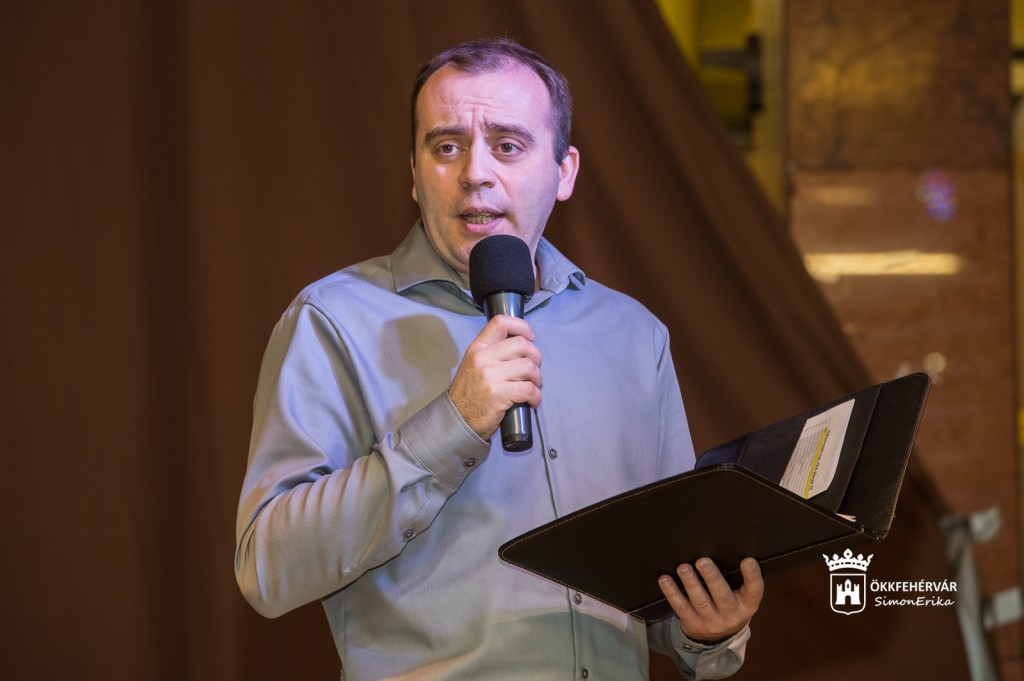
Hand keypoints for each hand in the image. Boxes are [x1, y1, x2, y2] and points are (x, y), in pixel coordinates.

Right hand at [448, 314, 541, 439]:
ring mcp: (490, 376)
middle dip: (536, 357)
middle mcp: (483, 358)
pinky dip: (536, 396)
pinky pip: (529, 389)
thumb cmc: (470, 393)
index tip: (530, 337)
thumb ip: (492, 351)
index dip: (522, 326)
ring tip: (533, 387)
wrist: (457, 419)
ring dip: (537, 378)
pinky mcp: (498, 395)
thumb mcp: (474, 364)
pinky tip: (532, 401)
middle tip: (534, 370)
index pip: (501, 323)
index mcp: (478, 348)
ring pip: (529, 367)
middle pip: (522, 345)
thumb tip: (521, 344)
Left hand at [658, 557, 762, 643]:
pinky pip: (681, 608)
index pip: (754, 591)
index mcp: (747, 605)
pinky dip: (672, 593)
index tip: (748, 560)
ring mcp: (712, 622)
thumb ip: (737, 578)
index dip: (752, 576)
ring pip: (700, 601)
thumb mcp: (740, 596)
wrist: (717, 638)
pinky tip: (665, 579)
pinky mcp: (693, 624)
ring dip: (690, 583)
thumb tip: (721, 545)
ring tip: (683, 568)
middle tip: (702, 561)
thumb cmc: (729, 605)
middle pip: (722, 596)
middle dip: (712, 577)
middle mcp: (731, 615)